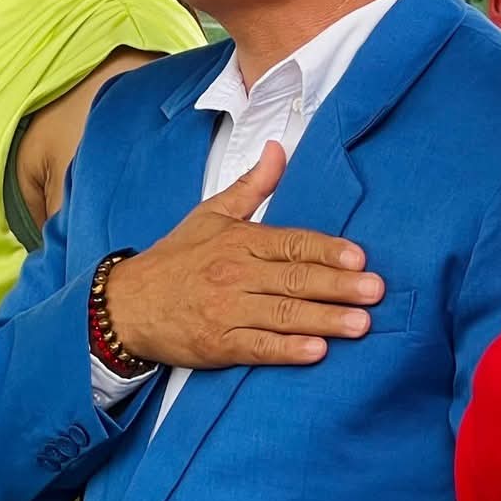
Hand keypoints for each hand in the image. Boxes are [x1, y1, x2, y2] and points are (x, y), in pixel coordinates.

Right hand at [104, 142, 382, 368]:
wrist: (125, 305)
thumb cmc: (175, 259)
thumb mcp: (212, 213)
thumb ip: (253, 185)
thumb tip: (280, 148)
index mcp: (240, 241)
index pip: (292, 244)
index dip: (326, 250)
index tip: (358, 257)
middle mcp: (235, 274)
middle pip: (295, 279)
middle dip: (339, 286)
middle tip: (375, 290)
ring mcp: (227, 311)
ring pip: (283, 315)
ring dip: (325, 320)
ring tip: (360, 324)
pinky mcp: (218, 344)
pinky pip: (259, 347)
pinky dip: (288, 351)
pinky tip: (317, 352)